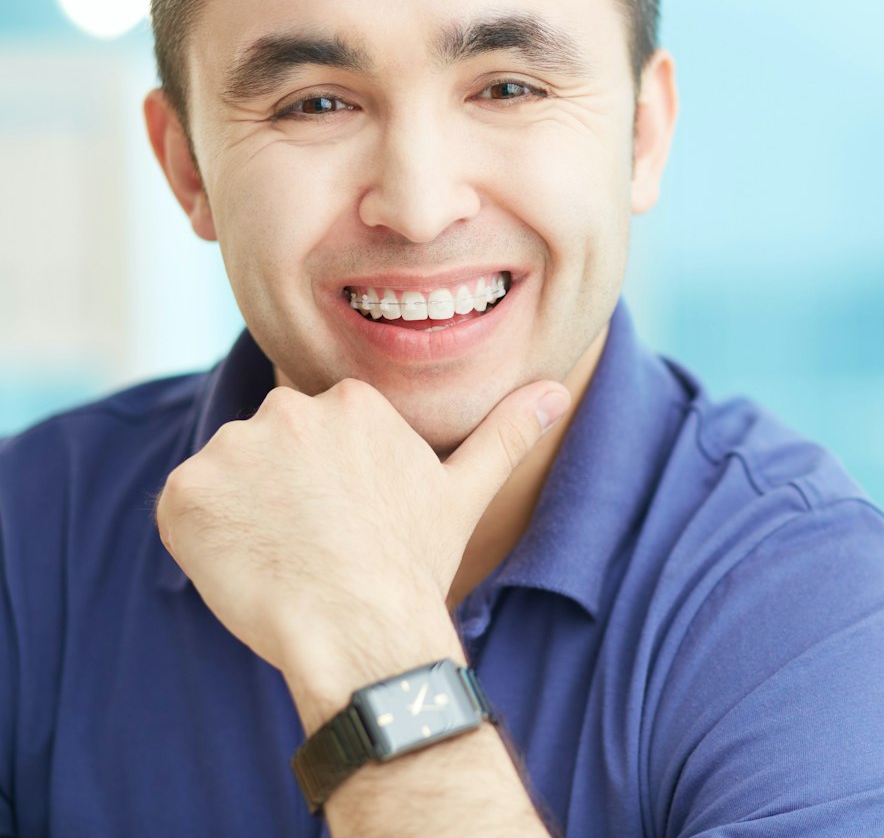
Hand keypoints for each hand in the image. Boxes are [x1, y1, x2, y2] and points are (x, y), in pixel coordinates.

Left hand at [155, 376, 569, 702]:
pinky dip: (203, 535)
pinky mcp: (187, 491)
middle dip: (285, 489)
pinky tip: (245, 566)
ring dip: (245, 511)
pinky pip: (186, 506)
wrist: (362, 632)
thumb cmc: (413, 565)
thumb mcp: (464, 493)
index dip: (327, 483)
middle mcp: (289, 408)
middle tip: (316, 543)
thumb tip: (557, 391)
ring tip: (285, 558)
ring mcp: (233, 447)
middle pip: (272, 446)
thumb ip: (506, 433)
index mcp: (352, 401)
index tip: (344, 521)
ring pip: (230, 475)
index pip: (320, 432)